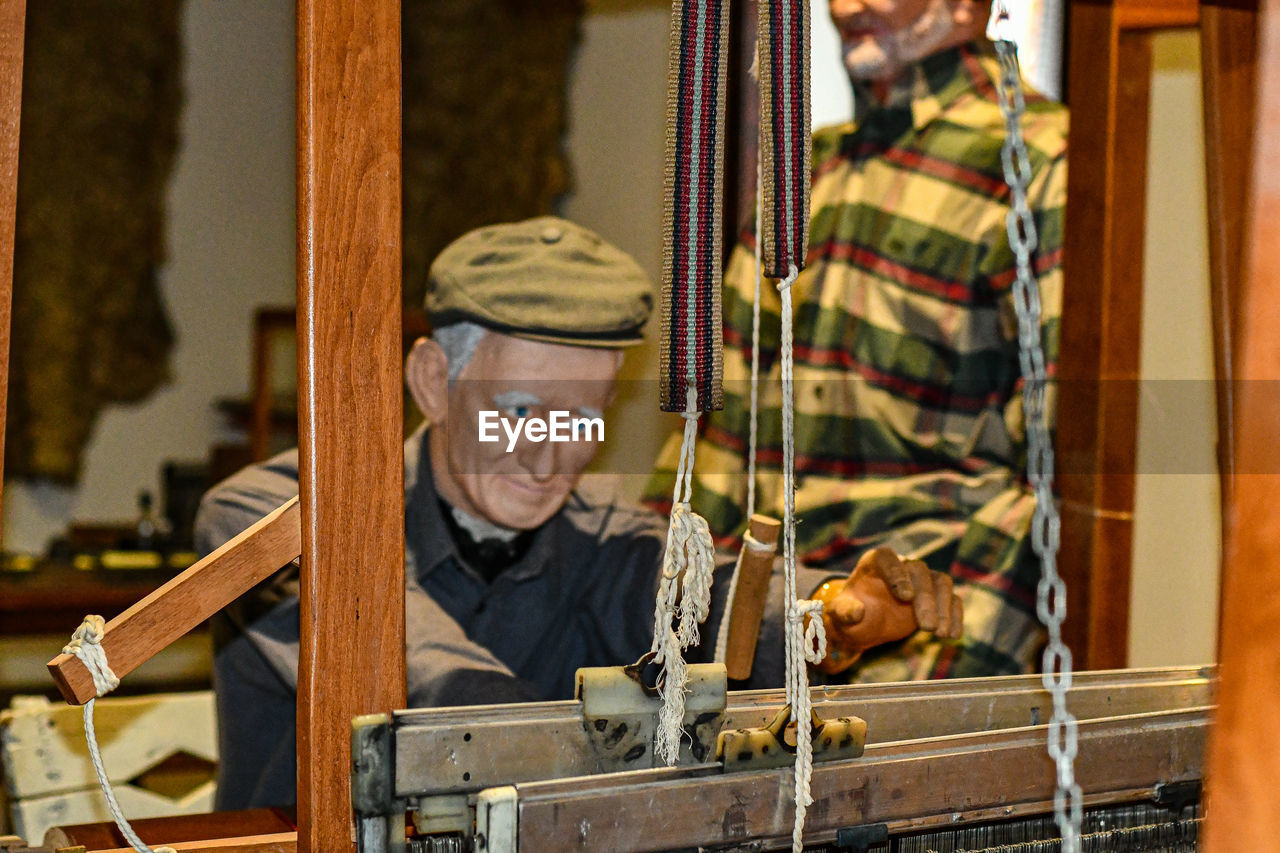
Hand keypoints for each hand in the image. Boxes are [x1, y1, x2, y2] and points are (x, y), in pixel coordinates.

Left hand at [813, 547, 962, 674]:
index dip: (898, 574)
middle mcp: (901, 566)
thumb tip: (858, 612)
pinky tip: (952, 636)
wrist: (864, 624)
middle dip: (926, 599)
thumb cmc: (850, 614)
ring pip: (941, 582)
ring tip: (941, 634)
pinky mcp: (935, 595)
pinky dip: (954, 616)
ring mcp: (921, 580)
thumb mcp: (840, 615)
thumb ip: (845, 612)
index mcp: (875, 562)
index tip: (906, 597)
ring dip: (944, 608)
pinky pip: (951, 599)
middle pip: (920, 572)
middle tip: (927, 628)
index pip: (888, 559)